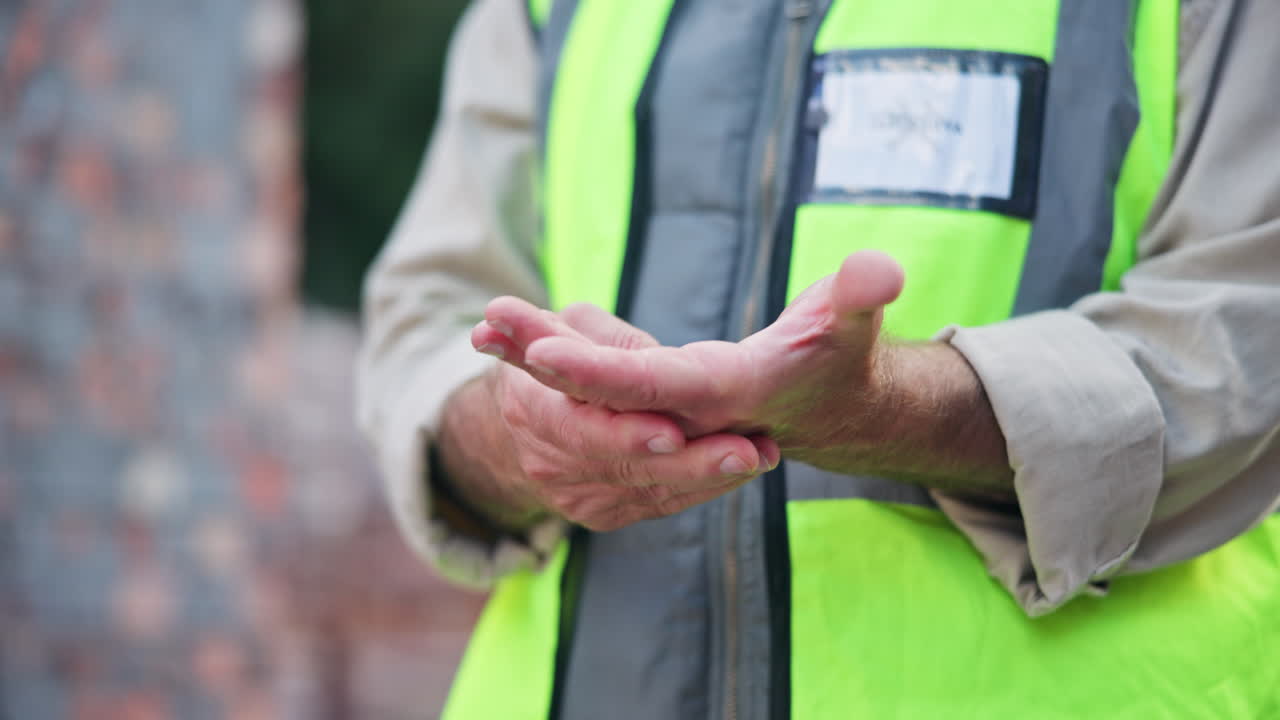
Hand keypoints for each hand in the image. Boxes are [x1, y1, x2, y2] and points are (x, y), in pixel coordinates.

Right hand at [437, 351, 779, 533]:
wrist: (535, 419)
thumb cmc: (559, 351)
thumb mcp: (561, 329)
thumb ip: (558, 332)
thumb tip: (500, 317)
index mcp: (531, 408)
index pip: (577, 426)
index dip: (624, 433)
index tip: (670, 433)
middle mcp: (550, 463)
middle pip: (627, 469)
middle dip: (691, 464)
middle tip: (746, 452)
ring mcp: (576, 495)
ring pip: (652, 491)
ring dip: (713, 475)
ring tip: (764, 455)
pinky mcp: (604, 513)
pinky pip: (660, 504)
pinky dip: (704, 487)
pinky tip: (745, 468)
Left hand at [474, 251, 904, 460]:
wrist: (826, 409)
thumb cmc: (836, 358)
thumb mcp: (850, 323)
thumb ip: (860, 296)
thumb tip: (882, 270)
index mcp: (726, 397)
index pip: (653, 388)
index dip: (599, 373)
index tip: (542, 349)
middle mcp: (685, 418)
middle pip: (600, 396)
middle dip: (541, 359)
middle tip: (490, 319)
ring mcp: (662, 417)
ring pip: (584, 394)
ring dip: (530, 360)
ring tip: (484, 323)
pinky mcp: (648, 407)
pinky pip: (587, 390)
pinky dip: (543, 365)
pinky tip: (501, 338)